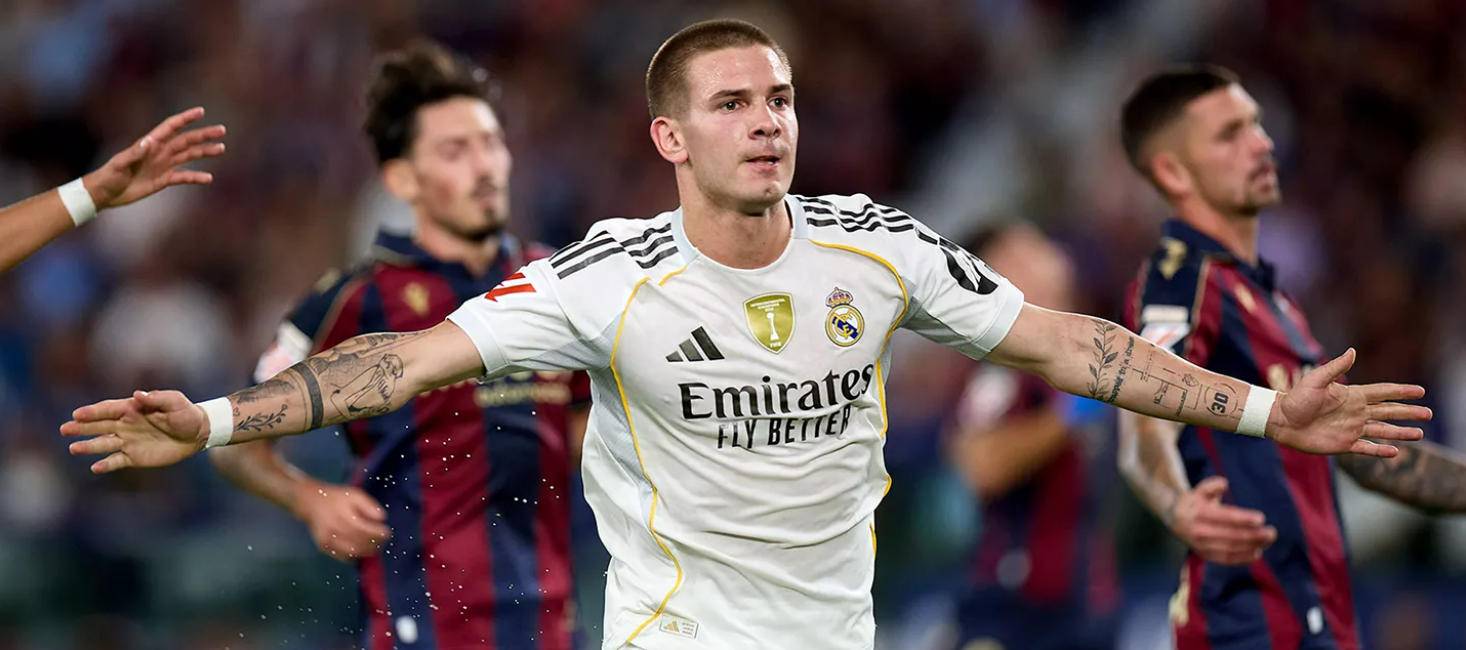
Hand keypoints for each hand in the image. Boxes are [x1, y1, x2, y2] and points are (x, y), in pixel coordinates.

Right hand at [61, 390, 207, 472]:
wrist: (197, 434)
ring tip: (74, 448)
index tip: (77, 414)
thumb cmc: (186, 414)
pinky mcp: (134, 457)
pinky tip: (95, 467)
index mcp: (133, 409)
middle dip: (82, 427)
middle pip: (99, 426)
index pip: (108, 409)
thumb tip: (137, 395)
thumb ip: (157, 398)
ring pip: (104, 444)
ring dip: (89, 446)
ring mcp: (128, 441)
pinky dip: (106, 464)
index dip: (93, 412)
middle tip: (65, 429)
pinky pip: (116, 461)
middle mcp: (126, 425)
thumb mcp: (175, 402)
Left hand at [83, 107, 225, 209]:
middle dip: (204, 134)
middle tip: (221, 130)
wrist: (105, 193)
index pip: (171, 127)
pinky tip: (208, 178)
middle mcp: (160, 152)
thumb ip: (135, 152)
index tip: (201, 111)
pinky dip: (196, 177)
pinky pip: (184, 176)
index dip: (186, 118)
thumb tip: (150, 141)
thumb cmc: (109, 176)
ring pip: (189, 155)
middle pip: (186, 140)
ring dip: (205, 151)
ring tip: (221, 148)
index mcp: (150, 143)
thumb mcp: (120, 164)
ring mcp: (163, 165)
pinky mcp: (163, 180)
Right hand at [292, 481, 390, 560]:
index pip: (364, 529)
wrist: (311, 502)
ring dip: (367, 552)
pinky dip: (355, 556)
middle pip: (359, 542)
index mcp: (343, 515)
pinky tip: (361, 550)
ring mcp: (327, 540)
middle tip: (383, 541)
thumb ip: (369, 505)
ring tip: (375, 547)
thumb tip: (382, 518)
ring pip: (352, 552)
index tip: (387, 532)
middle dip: (375, 543)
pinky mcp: (323, 547)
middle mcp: (334, 529)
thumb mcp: (355, 495)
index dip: (378, 534)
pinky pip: (342, 557)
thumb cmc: (337, 498)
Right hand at [1167, 476, 1275, 564]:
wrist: (1174, 519)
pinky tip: (1257, 553)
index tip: (1261, 518)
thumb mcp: (1199, 490)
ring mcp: (1202, 545)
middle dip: (1254, 535)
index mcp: (1199, 513)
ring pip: (1231, 548)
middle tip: (1272, 532)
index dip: (1244, 519)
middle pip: (1231, 535)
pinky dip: (1242, 558)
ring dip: (1252, 546)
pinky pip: (1226, 559)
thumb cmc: (1194, 502)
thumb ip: (1210, 486)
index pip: (1225, 517)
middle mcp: (1199, 531)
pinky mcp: (1205, 555)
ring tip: (1268, 540)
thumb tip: (1224, 483)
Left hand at [1267, 348, 1430, 456]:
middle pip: (1389, 412)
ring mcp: (1351, 429)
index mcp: (1352, 396)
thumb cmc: (1295, 398)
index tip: (1420, 391)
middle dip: (1409, 412)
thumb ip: (1335, 368)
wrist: (1280, 421)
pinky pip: (1367, 449)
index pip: (1383, 392)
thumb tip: (1353, 351)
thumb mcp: (1316, 380)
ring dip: (1401, 433)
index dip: (1401, 392)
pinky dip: (1381, 451)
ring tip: (1420, 434)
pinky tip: (1396, 451)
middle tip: (1429, 413)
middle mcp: (1356, 412)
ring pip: (1382, 431)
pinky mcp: (1343, 445)